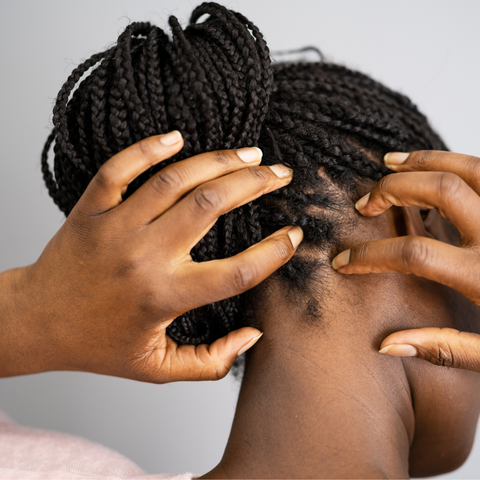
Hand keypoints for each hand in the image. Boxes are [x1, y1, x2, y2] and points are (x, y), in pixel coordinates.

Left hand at [0, 131, 301, 381]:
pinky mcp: (92, 209)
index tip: (293, 235)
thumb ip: (211, 362)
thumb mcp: (157, 369)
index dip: (273, 253)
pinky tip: (177, 137)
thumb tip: (253, 336)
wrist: (37, 322)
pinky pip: (120, 168)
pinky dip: (149, 148)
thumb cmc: (98, 346)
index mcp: (164, 296)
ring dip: (218, 161)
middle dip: (255, 184)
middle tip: (280, 174)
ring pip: (175, 181)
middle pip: (212, 206)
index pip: (236, 272)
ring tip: (249, 154)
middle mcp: (144, 256)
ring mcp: (116, 227)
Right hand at [331, 150, 479, 371]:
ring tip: (390, 162)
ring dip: (423, 160)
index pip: (413, 253)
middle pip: (439, 190)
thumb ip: (446, 348)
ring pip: (468, 167)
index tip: (344, 262)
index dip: (370, 256)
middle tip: (366, 203)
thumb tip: (386, 344)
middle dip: (393, 189)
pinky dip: (459, 161)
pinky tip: (437, 165)